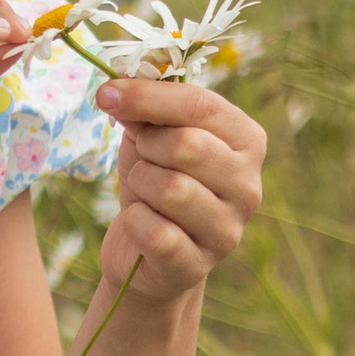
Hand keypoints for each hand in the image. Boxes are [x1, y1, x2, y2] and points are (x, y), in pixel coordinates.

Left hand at [92, 76, 268, 309]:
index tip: (106, 93)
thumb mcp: (150, 137)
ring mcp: (228, 229)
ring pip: (172, 189)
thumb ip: (144, 109)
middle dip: (148, 147)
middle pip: (188, 146)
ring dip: (141, 184)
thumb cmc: (154, 182)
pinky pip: (156, 232)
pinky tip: (140, 224)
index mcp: (247, 142)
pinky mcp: (198, 265)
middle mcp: (249, 186)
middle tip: (141, 158)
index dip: (148, 96)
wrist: (146, 254)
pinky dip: (134, 222)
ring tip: (144, 191)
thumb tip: (116, 91)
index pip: (201, 106)